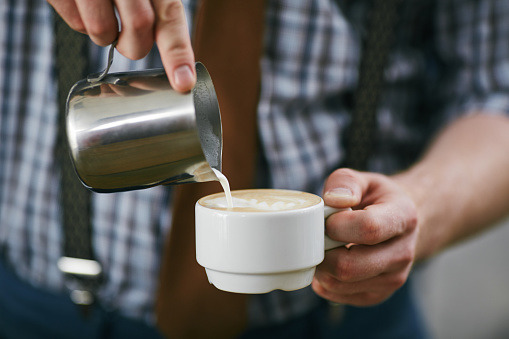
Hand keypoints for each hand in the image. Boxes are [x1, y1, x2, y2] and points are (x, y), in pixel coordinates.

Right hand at [48, 0, 195, 91]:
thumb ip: (159, 15)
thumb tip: (172, 67)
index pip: (171, 18)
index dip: (178, 54)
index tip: (183, 83)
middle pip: (139, 29)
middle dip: (133, 44)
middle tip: (125, 37)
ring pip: (103, 32)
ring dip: (104, 34)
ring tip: (101, 10)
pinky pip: (75, 24)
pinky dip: (80, 22)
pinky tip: (83, 3)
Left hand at [312, 168, 417, 305]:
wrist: (401, 226)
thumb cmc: (377, 200)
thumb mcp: (364, 180)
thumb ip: (345, 182)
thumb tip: (333, 200)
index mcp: (403, 218)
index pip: (369, 228)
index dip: (338, 226)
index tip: (328, 220)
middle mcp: (403, 253)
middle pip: (350, 266)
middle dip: (323, 251)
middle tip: (318, 237)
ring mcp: (393, 279)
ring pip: (340, 283)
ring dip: (321, 266)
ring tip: (323, 247)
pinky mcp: (378, 295)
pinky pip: (338, 295)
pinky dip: (324, 281)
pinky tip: (329, 262)